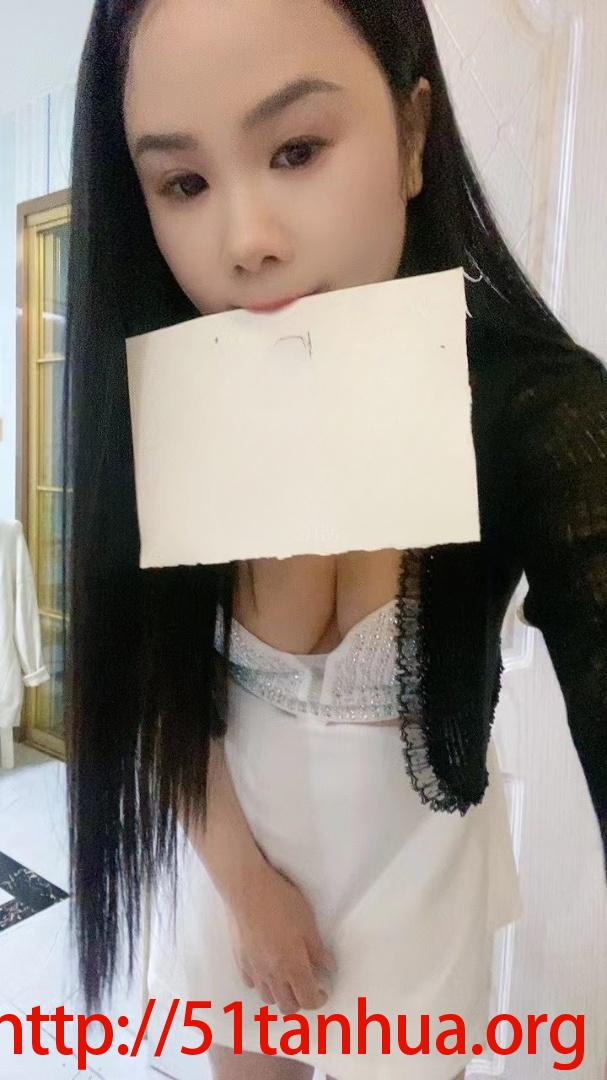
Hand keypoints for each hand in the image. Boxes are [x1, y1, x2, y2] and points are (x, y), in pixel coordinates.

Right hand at [226, 862, 336, 1013]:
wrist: (247, 889)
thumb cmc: (282, 903)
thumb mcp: (308, 924)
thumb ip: (318, 951)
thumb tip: (327, 969)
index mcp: (292, 967)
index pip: (307, 1000)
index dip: (319, 999)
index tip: (323, 989)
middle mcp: (272, 975)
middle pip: (287, 1006)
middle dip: (300, 1001)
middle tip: (306, 984)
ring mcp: (253, 970)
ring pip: (268, 998)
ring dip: (280, 994)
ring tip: (286, 977)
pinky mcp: (240, 962)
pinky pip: (252, 984)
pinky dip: (262, 982)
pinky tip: (266, 966)